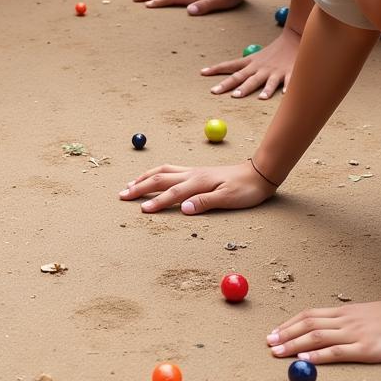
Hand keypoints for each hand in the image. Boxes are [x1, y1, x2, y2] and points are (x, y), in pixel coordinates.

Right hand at [119, 161, 275, 213]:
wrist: (259, 173)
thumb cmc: (246, 189)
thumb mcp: (229, 199)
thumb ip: (205, 203)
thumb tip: (183, 209)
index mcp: (197, 182)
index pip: (172, 194)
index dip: (156, 203)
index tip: (141, 210)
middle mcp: (191, 174)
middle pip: (159, 179)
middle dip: (139, 187)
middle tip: (121, 195)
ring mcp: (193, 171)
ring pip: (162, 172)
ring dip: (144, 177)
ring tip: (129, 184)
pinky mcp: (196, 171)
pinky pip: (169, 170)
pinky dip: (155, 173)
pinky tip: (151, 176)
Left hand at [202, 28, 300, 98]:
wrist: (296, 37)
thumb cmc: (274, 51)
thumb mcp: (257, 57)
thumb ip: (244, 66)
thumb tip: (230, 75)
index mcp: (251, 63)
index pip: (230, 65)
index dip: (216, 69)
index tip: (202, 72)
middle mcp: (260, 67)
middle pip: (244, 78)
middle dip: (233, 86)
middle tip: (223, 93)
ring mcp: (275, 71)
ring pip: (267, 82)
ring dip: (264, 90)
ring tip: (260, 98)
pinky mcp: (290, 72)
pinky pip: (289, 81)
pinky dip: (289, 87)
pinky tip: (287, 93)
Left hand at [267, 296, 380, 364]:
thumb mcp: (366, 316)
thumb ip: (349, 322)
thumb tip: (328, 333)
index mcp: (344, 312)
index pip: (309, 315)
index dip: (289, 323)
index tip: (275, 332)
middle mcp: (345, 320)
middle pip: (307, 325)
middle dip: (285, 334)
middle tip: (268, 343)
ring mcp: (354, 334)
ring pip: (316, 337)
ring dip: (293, 344)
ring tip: (277, 352)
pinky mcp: (366, 349)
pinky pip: (337, 352)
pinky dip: (318, 356)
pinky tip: (305, 360)